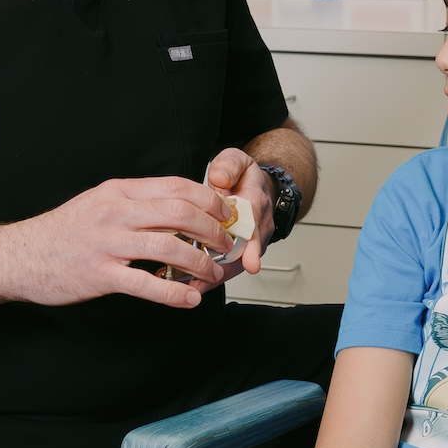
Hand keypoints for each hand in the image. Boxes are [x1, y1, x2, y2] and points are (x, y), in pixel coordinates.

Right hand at [2, 176, 236, 308]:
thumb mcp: (100, 203)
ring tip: (213, 273)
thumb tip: (180, 206)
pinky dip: (174, 293)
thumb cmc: (64, 232)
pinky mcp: (99, 274)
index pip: (177, 186)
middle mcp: (115, 212)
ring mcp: (107, 243)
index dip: (209, 199)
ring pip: (169, 247)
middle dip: (213, 230)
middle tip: (226, 244)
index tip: (225, 213)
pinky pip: (146, 284)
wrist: (18, 256)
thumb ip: (136, 202)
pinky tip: (189, 300)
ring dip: (200, 263)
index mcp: (119, 191)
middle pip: (180, 213)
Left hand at [204, 147, 275, 276]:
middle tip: (210, 280)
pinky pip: (225, 267)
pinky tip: (192, 284)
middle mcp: (255, 228)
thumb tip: (219, 178)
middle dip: (229, 268)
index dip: (251, 245)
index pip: (254, 224)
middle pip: (244, 253)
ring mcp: (248, 243)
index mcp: (255, 204)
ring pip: (235, 264)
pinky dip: (210, 277)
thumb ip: (229, 165)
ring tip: (195, 286)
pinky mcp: (237, 252)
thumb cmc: (243, 177)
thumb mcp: (238, 161)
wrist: (255, 188)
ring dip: (216, 276)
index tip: (250, 263)